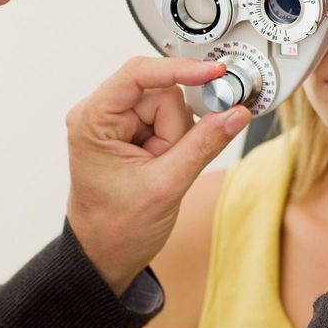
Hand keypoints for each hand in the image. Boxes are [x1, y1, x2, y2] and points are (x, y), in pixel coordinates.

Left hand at [66, 56, 251, 295]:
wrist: (105, 257)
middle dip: (176, 128)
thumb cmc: (116, 229)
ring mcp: (116, 123)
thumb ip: (204, 145)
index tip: (214, 72)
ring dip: (177, 139)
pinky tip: (163, 165)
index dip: (180, 70)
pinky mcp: (131, 133)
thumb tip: (235, 114)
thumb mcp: (166, 186)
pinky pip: (169, 122)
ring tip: (161, 170)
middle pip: (161, 93)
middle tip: (169, 162)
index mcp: (93, 119)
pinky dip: (175, 143)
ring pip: (170, 108)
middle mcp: (100, 114)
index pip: (138, 73)